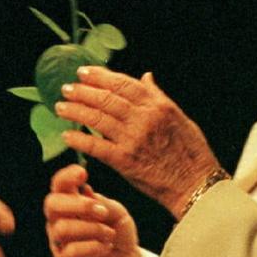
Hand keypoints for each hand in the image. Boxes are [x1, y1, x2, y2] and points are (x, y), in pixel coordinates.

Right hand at [44, 164, 140, 256]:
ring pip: (62, 228)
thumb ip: (103, 202)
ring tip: (109, 234)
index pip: (59, 185)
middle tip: (102, 212)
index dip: (66, 176)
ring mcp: (58, 241)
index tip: (82, 173)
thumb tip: (85, 191)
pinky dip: (92, 246)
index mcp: (70, 203)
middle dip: (77, 205)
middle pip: (51, 204)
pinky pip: (71, 251)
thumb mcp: (119, 214)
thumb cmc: (119, 235)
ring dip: (91, 229)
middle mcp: (59, 220)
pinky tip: (105, 247)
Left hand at [55, 66, 219, 215]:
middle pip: (106, 99)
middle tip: (66, 88)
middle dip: (82, 91)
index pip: (123, 83)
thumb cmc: (190, 151)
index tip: (83, 72)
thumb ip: (158, 96)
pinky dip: (79, 139)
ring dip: (76, 111)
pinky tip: (67, 135)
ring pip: (97, 119)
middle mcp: (144, 118)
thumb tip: (145, 77)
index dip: (100, 76)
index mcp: (158, 105)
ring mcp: (133, 139)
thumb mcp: (179, 116)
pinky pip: (96, 147)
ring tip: (61, 107)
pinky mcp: (125, 161)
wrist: (196, 184)